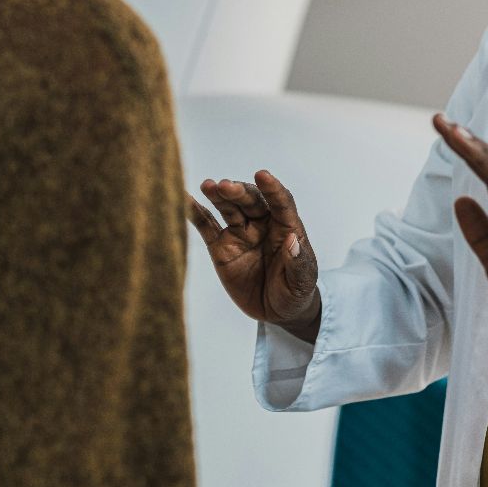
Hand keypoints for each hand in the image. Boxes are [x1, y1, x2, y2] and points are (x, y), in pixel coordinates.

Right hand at [186, 170, 322, 341]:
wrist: (276, 311)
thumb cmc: (295, 292)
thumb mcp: (303, 281)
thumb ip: (298, 261)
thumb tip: (292, 240)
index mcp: (286, 227)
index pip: (281, 203)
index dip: (273, 189)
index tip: (263, 175)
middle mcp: (262, 225)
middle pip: (251, 201)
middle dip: (239, 192)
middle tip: (226, 187)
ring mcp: (240, 234)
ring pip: (229, 208)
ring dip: (219, 196)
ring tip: (208, 186)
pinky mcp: (221, 246)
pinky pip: (207, 226)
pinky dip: (195, 212)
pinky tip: (184, 199)